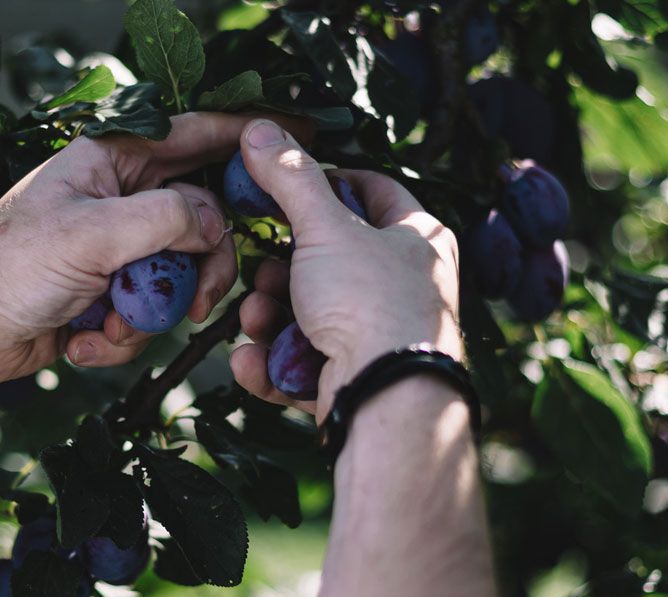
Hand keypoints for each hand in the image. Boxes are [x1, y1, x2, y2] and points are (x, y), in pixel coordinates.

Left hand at [0, 113, 305, 387]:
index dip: (239, 138)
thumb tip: (215, 224)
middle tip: (201, 300)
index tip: (284, 142)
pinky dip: (122, 335)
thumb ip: (165, 219)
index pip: (189, 136)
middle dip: (198, 268)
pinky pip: (147, 311)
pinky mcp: (107, 292)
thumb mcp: (90, 235)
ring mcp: (113, 249)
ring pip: (177, 275)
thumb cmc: (6, 271)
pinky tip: (82, 340)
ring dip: (149, 314)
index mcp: (109, 163)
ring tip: (105, 326)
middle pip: (197, 220)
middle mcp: (116, 201)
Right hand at [229, 120, 461, 419]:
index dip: (327, 182)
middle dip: (280, 271)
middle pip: (329, 263)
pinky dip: (275, 363)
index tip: (284, 188)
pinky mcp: (357, 381)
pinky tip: (251, 362)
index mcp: (417, 240)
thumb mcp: (325, 228)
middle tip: (259, 272)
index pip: (373, 191)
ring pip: (310, 316)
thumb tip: (259, 128)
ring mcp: (381, 338)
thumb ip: (291, 178)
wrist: (386, 397)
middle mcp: (405, 287)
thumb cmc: (370, 302)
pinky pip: (306, 365)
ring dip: (270, 317)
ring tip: (254, 319)